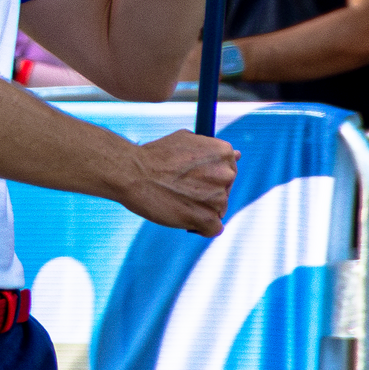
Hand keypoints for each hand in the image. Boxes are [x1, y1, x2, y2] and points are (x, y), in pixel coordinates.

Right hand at [122, 130, 238, 235]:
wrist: (130, 173)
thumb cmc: (153, 156)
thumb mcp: (184, 140)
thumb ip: (211, 150)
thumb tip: (238, 155)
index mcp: (223, 152)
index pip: (229, 170)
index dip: (208, 175)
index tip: (190, 177)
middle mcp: (225, 174)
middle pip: (225, 191)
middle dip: (206, 193)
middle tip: (179, 189)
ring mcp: (218, 197)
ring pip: (218, 210)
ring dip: (200, 209)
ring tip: (176, 201)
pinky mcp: (207, 218)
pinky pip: (213, 229)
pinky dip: (200, 227)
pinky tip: (183, 217)